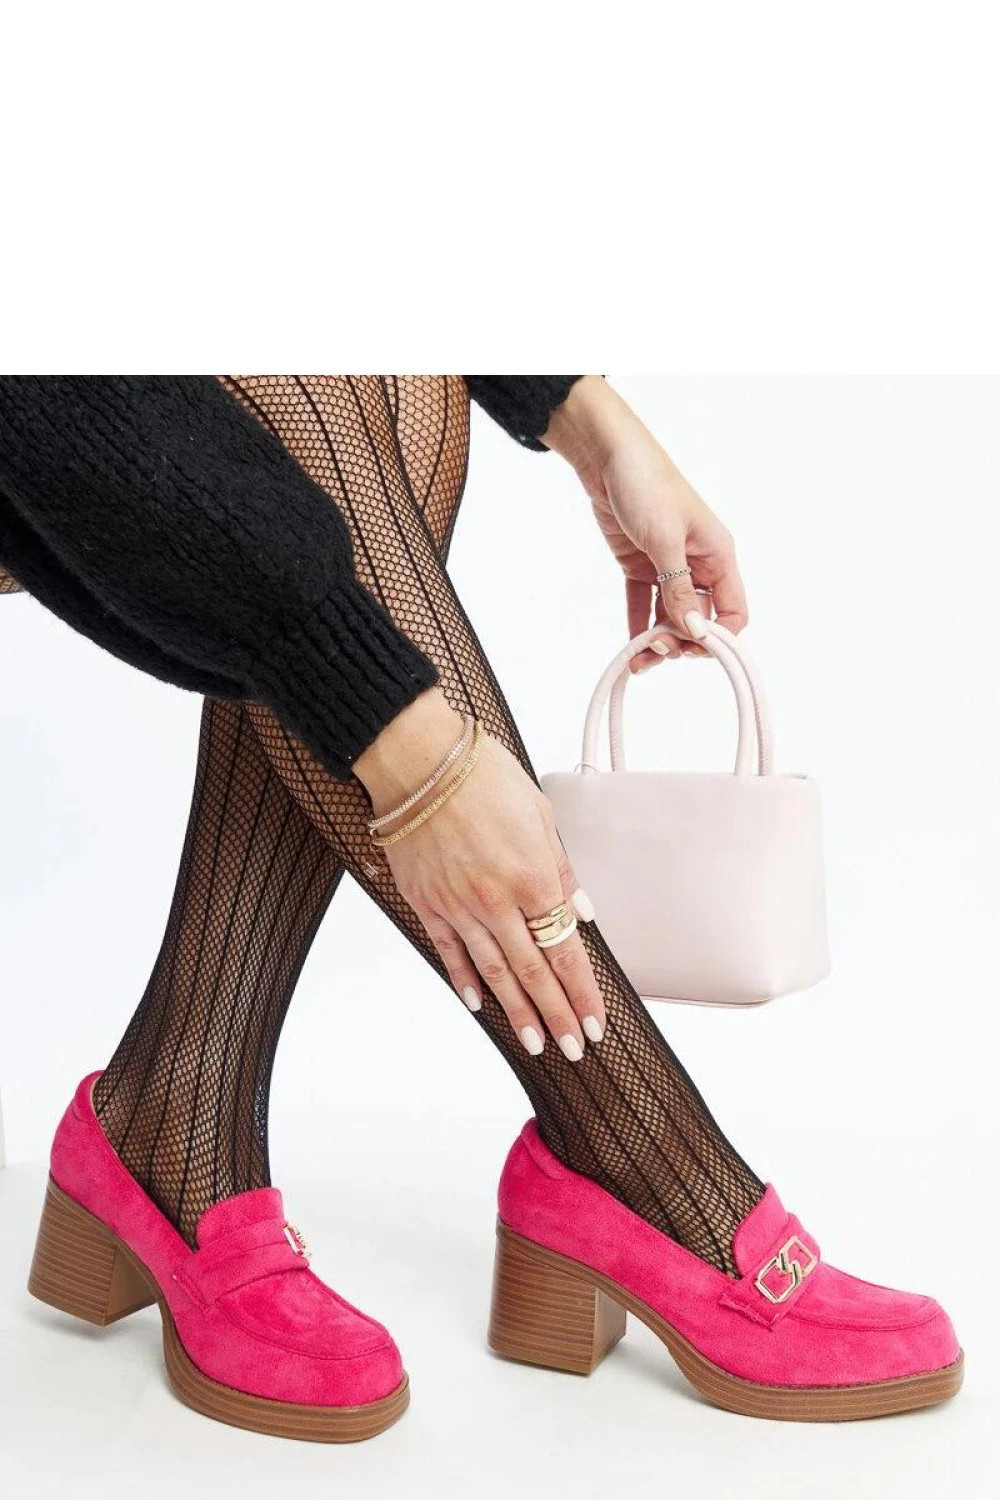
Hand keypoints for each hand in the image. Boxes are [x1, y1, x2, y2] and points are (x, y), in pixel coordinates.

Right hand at [354, 689, 605, 1059]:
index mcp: (533, 878)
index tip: (595, 1022)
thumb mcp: (540, 814)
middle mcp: (496, 901)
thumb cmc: (483, 776)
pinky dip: (465, 980)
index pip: (565, 950)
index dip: (581, 992)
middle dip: (555, 1014)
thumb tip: (584, 912)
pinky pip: (449, 951)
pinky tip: (479, 1004)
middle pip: (532, 972)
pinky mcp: (426, 902)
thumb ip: (563, 870)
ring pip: (492, 972)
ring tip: (534, 1042)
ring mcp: (458, 906)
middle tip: (572, 1049)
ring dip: (516, 1011)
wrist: (419, 761)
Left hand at [543, 377, 747, 672]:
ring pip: (670, 616)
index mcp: (717, 556)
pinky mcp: (640, 565)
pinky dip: (638, 626)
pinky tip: (630, 647)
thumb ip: (679, 589)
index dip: (717, 637)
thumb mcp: (665, 540)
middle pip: (699, 619)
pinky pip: (644, 604)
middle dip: (681, 641)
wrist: (606, 456)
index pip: (732, 611)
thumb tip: (694, 630)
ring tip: (638, 659)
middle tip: (655, 651)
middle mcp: (697, 565)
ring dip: (658, 640)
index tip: (692, 650)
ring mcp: (668, 567)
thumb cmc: (646, 485)